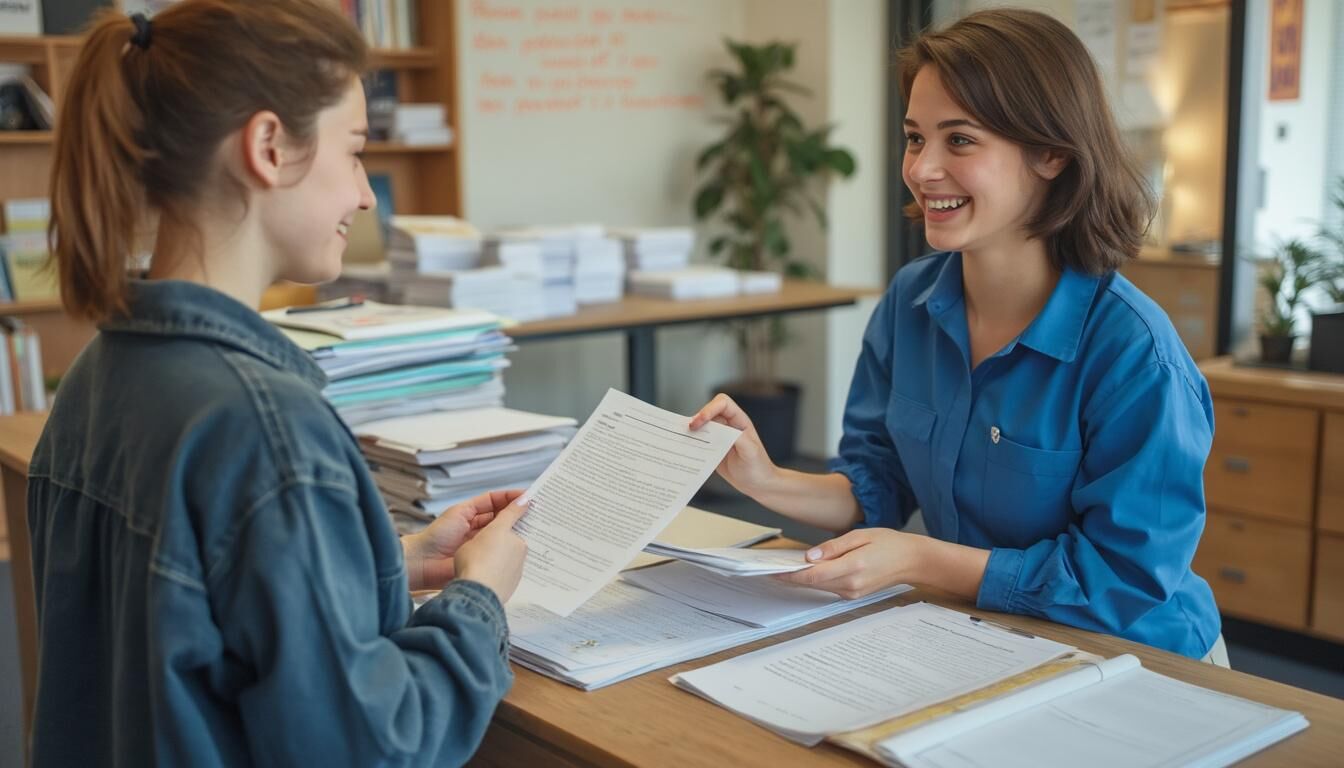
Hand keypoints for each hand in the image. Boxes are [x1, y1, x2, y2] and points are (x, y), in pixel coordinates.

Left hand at [403, 489, 523, 590]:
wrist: (424, 563)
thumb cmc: (438, 535)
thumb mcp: (461, 512)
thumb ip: (485, 504)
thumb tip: (508, 499)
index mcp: (473, 516)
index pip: (497, 503)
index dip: (512, 499)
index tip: (529, 497)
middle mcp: (480, 530)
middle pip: (503, 519)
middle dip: (518, 514)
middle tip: (538, 510)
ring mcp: (483, 546)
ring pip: (504, 536)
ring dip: (517, 531)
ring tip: (535, 526)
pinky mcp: (485, 562)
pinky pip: (501, 554)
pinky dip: (512, 550)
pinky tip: (523, 546)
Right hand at [689, 393, 778, 497]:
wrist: (757, 485)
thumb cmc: (759, 467)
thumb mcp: (751, 452)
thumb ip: (737, 439)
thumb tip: (719, 431)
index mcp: (739, 421)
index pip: (722, 404)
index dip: (709, 409)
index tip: (699, 422)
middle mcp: (728, 426)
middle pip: (708, 412)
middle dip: (697, 419)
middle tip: (688, 431)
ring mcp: (719, 437)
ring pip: (701, 426)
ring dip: (692, 431)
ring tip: (683, 439)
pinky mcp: (712, 449)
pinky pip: (699, 441)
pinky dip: (691, 443)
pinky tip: (686, 450)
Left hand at [773, 528, 926, 598]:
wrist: (912, 560)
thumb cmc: (889, 544)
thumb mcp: (860, 536)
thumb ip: (833, 547)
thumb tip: (810, 556)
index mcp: (853, 567)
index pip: (814, 575)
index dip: (791, 574)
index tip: (774, 571)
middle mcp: (851, 585)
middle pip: (813, 583)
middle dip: (792, 576)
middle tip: (772, 568)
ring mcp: (853, 593)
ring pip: (820, 586)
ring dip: (804, 578)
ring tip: (786, 567)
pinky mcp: (854, 595)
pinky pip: (829, 588)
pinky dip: (817, 579)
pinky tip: (810, 570)